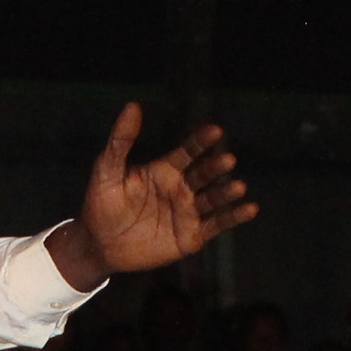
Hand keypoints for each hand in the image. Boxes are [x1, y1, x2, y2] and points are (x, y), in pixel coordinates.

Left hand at [59, 103, 258, 282]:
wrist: (99, 246)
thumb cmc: (101, 205)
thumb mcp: (107, 171)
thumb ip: (121, 141)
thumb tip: (133, 105)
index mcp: (165, 170)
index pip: (188, 152)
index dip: (201, 142)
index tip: (214, 130)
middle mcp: (181, 188)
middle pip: (204, 174)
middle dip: (215, 167)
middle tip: (228, 160)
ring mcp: (189, 212)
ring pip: (213, 199)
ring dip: (227, 193)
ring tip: (238, 187)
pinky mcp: (192, 236)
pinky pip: (217, 225)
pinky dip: (234, 218)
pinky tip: (250, 209)